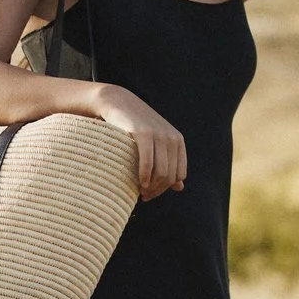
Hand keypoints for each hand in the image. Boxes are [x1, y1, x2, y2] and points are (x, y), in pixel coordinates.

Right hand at [92, 85, 186, 199]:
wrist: (118, 102)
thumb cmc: (135, 126)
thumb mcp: (157, 143)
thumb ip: (169, 163)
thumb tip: (180, 188)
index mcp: (178, 141)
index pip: (179, 175)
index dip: (166, 188)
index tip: (151, 193)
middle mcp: (172, 138)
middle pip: (170, 176)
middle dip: (157, 190)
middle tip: (144, 196)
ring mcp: (159, 134)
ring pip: (161, 172)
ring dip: (151, 187)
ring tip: (140, 192)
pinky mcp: (144, 133)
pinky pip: (148, 162)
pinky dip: (144, 176)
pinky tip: (139, 183)